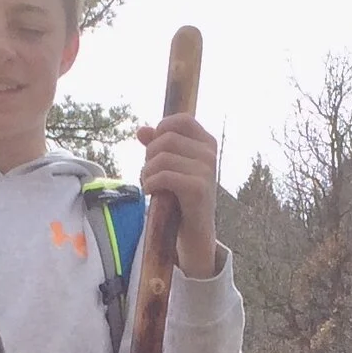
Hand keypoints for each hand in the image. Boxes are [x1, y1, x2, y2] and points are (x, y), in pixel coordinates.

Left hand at [136, 115, 220, 279]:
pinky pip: (164, 176)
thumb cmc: (182, 197)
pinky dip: (150, 183)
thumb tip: (141, 130)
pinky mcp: (198, 189)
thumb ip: (158, 146)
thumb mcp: (171, 167)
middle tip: (148, 173)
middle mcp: (210, 153)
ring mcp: (206, 170)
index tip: (154, 150)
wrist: (196, 232)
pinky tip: (150, 191)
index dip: (161, 130)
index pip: (181, 120)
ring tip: (148, 184)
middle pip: (166, 139)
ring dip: (147, 172)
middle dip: (149, 155)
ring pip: (162, 157)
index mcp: (207, 143)